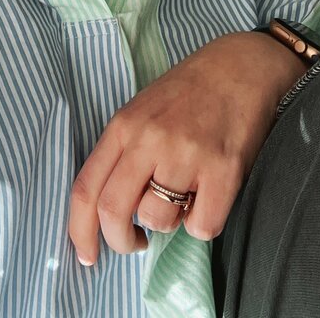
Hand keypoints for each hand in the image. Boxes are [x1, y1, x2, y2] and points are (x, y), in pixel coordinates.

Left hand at [67, 32, 306, 263]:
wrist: (240, 67)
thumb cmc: (188, 92)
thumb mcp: (141, 111)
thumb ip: (123, 153)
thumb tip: (109, 210)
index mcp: (123, 126)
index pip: (85, 187)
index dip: (79, 230)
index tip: (86, 254)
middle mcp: (149, 139)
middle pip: (113, 211)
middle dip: (120, 241)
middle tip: (135, 243)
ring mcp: (186, 154)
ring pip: (158, 220)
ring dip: (168, 224)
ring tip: (182, 197)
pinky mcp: (223, 169)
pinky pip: (201, 225)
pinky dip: (202, 223)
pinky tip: (208, 197)